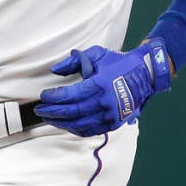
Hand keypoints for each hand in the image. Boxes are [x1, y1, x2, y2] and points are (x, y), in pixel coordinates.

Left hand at [35, 38, 171, 136]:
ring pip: (80, 124)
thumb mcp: (97, 54)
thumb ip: (74, 61)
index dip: (54, 97)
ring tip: (49, 118)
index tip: (43, 96)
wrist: (146, 75)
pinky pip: (90, 131)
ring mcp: (111, 115)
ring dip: (61, 123)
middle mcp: (105, 102)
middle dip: (53, 112)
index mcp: (100, 84)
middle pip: (72, 112)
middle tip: (39, 109)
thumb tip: (54, 70)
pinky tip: (65, 124)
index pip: (70, 95)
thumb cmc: (119, 62)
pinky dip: (75, 129)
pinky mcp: (114, 123)